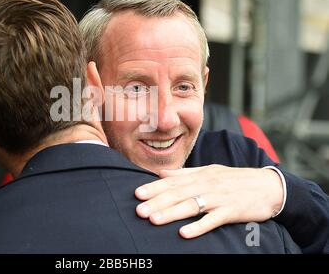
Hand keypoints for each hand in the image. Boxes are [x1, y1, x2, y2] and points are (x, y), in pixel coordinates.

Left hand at [135, 165, 283, 237]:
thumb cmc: (234, 179)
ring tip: (154, 220)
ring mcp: (219, 198)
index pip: (172, 182)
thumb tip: (161, 172)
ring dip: (171, 213)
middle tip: (139, 210)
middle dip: (156, 202)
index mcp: (200, 175)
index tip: (136, 193)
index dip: (154, 187)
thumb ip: (184, 173)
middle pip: (178, 194)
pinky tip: (184, 233)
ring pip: (191, 206)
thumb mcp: (209, 171)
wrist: (269, 185)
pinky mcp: (231, 211)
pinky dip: (198, 226)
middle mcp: (207, 185)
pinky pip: (213, 220)